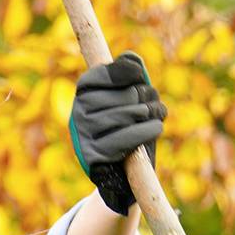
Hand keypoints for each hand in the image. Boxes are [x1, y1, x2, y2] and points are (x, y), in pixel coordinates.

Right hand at [69, 52, 165, 214]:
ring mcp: (84, 135)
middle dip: (145, 96)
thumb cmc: (128, 130)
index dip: (123, 71)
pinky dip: (146, 131)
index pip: (102, 74)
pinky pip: (126, 138)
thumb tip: (131, 58)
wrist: (121, 176)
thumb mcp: (129, 101)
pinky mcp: (94, 156)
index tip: (138, 74)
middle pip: (121, 94)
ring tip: (157, 115)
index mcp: (82, 94)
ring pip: (127, 115)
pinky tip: (156, 127)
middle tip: (155, 103)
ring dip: (150, 113)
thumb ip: (129, 77)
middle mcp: (78, 112)